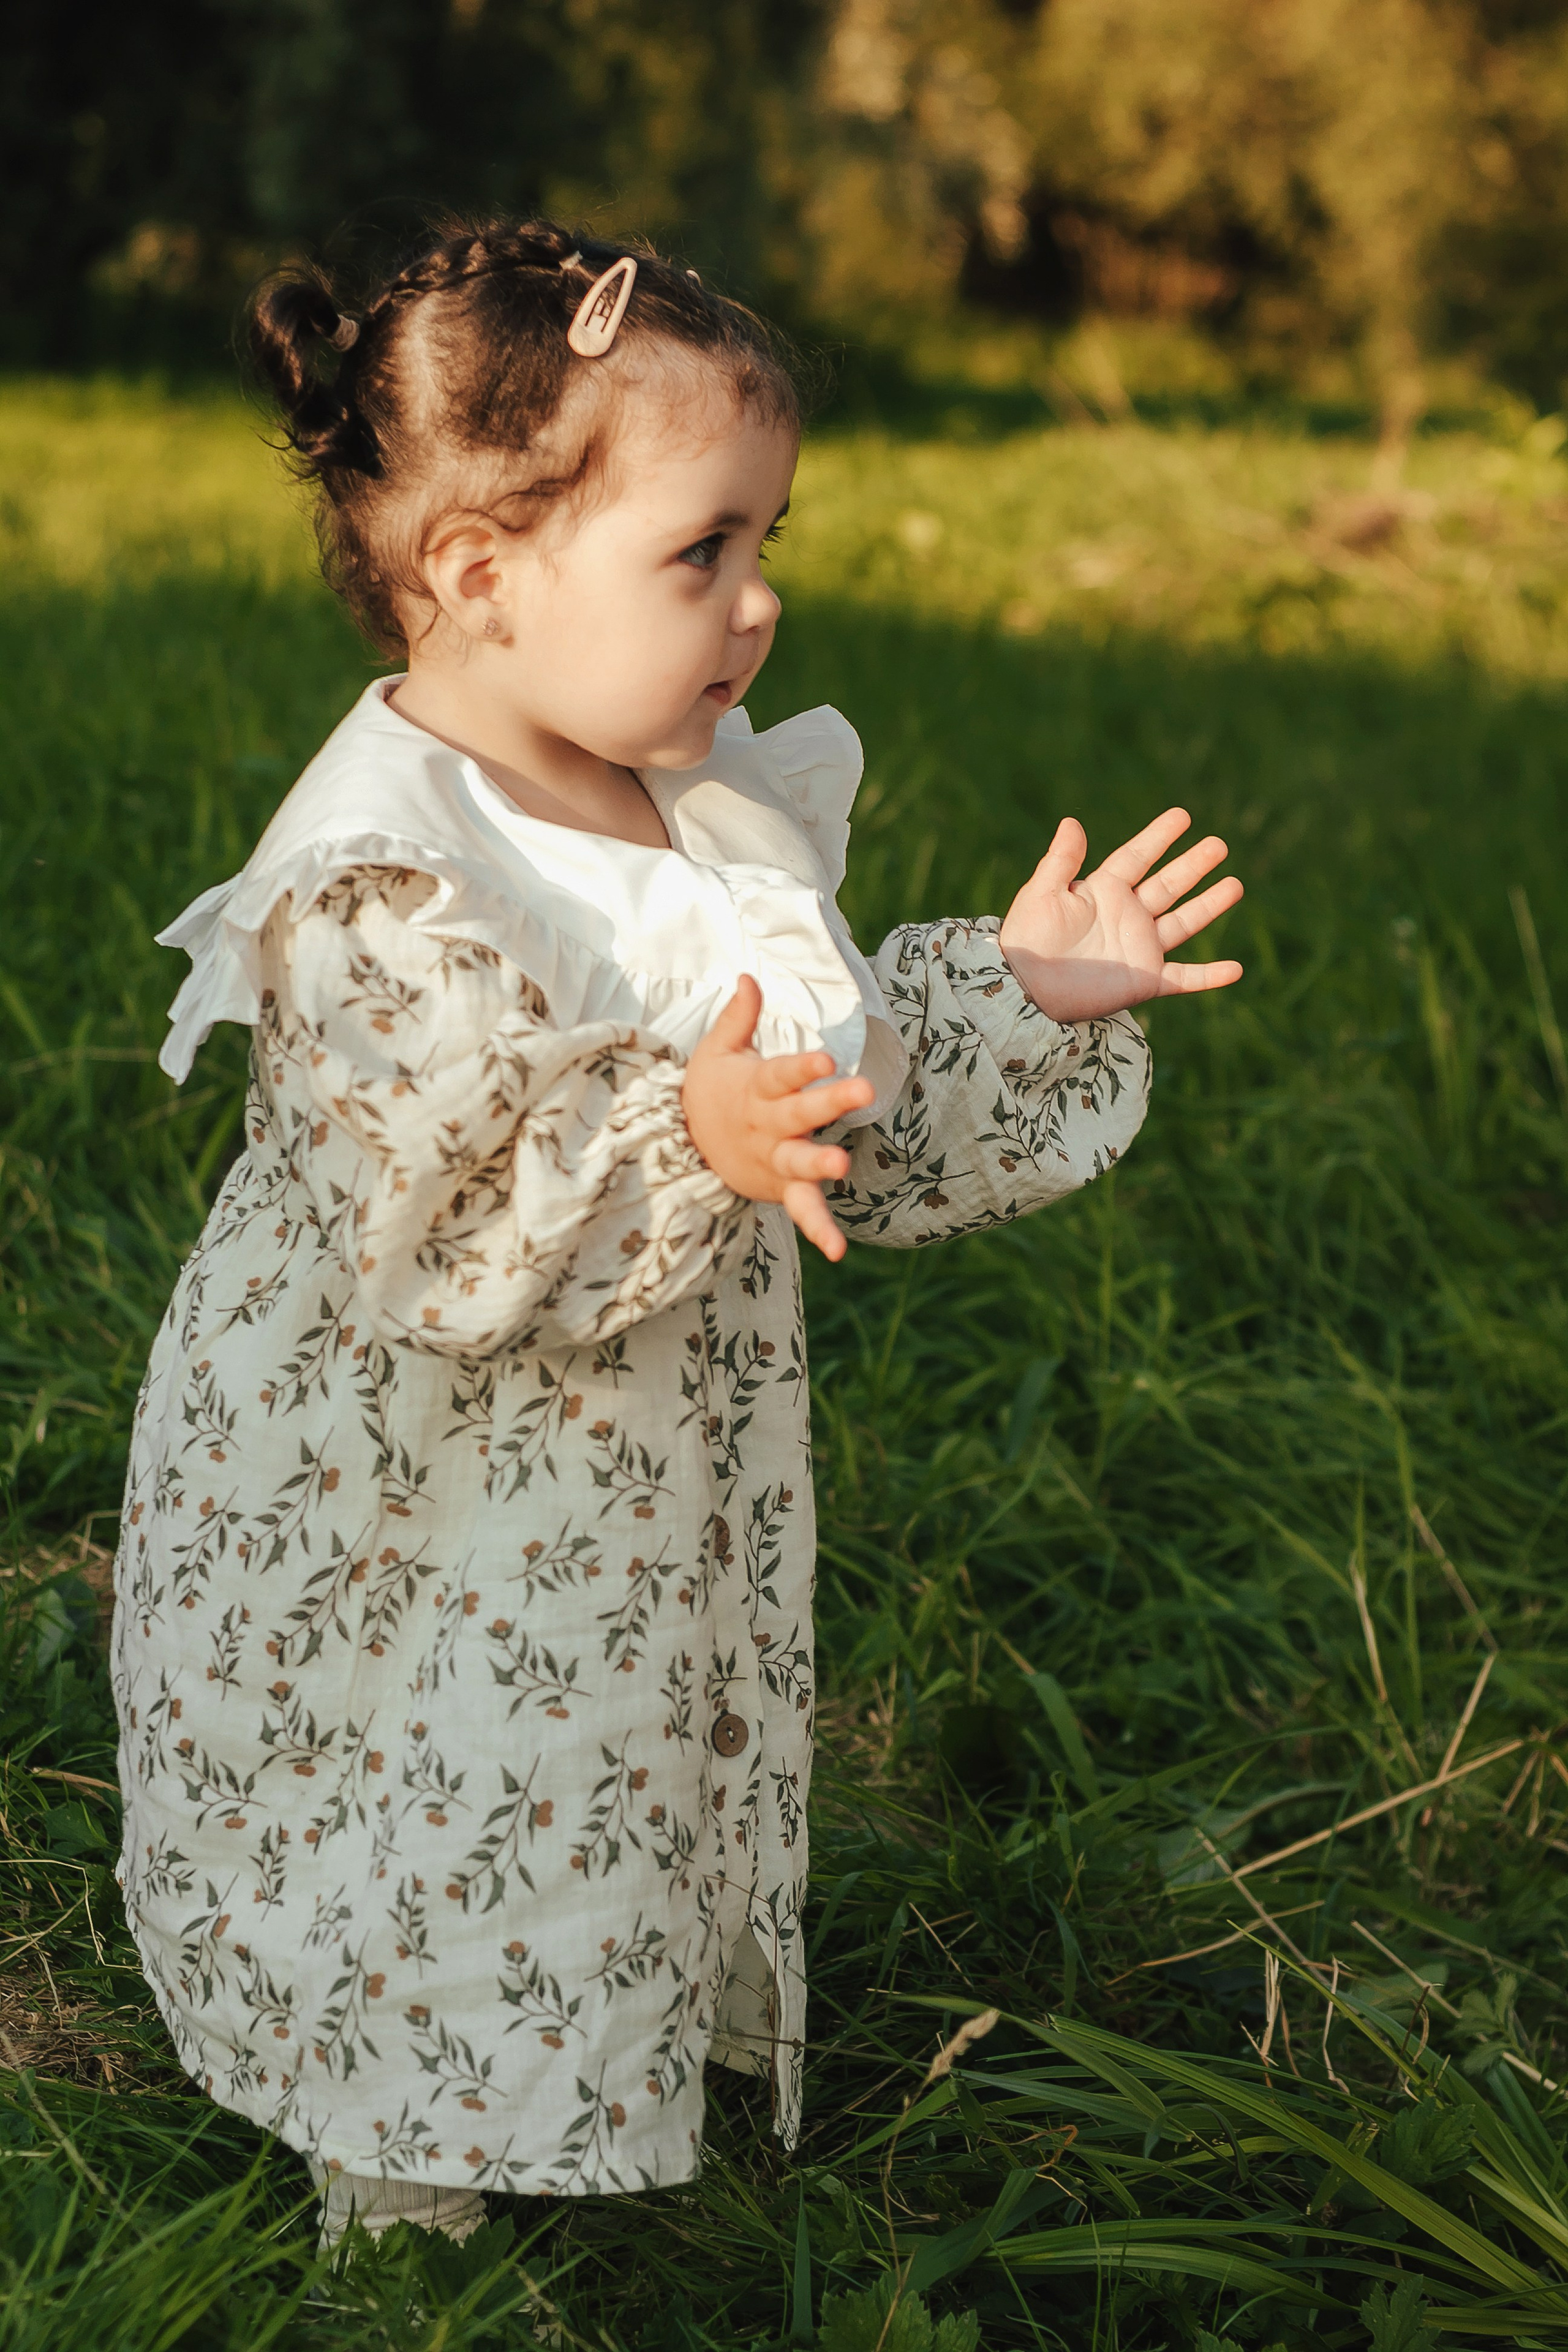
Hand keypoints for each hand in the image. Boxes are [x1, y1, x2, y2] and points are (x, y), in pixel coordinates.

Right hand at [682, 975, 874, 1261]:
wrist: (684, 1147)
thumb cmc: (710, 1092)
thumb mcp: (716, 1053)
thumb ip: (738, 1018)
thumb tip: (749, 977)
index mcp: (755, 1089)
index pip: (780, 1074)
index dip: (802, 1067)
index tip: (826, 1058)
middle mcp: (766, 1125)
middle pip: (798, 1112)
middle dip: (829, 1102)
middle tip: (863, 1092)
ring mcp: (774, 1158)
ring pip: (798, 1161)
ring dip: (820, 1163)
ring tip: (842, 1164)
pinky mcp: (781, 1187)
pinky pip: (800, 1209)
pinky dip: (818, 1229)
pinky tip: (839, 1251)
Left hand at [999, 808, 1242, 1023]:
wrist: (1025, 990)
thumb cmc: (1027, 941)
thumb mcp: (1041, 894)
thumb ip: (1061, 860)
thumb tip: (1072, 822)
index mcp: (1103, 892)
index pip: (1137, 857)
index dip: (1158, 837)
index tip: (1182, 816)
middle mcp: (1126, 916)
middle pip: (1168, 885)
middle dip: (1193, 865)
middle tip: (1219, 844)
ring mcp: (1138, 948)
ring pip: (1183, 922)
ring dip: (1209, 905)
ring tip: (1236, 885)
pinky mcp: (1144, 980)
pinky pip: (1184, 978)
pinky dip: (1209, 976)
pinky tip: (1235, 969)